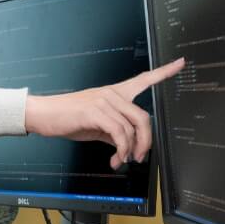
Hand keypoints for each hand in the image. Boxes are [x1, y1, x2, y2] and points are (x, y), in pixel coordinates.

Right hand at [23, 57, 184, 168]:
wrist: (43, 114)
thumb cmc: (66, 117)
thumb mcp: (95, 124)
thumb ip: (113, 131)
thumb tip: (126, 146)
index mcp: (114, 93)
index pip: (143, 79)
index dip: (164, 72)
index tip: (180, 64)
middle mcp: (112, 94)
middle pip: (143, 117)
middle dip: (146, 141)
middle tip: (141, 156)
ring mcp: (104, 101)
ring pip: (132, 128)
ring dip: (131, 150)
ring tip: (122, 160)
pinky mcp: (95, 112)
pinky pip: (119, 133)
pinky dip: (121, 150)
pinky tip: (116, 157)